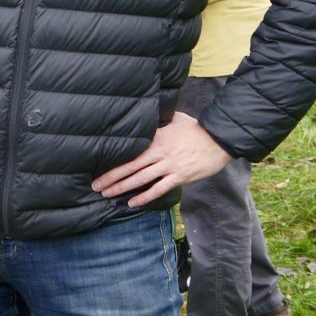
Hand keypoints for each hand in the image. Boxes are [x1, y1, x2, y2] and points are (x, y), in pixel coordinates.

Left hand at [91, 112, 232, 207]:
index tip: (100, 166)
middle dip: (112, 177)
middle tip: (96, 185)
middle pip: (131, 167)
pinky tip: (133, 203)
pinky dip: (145, 197)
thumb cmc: (197, 129)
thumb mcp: (176, 118)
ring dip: (122, 187)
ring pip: (141, 179)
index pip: (131, 151)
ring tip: (107, 194)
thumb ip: (161, 119)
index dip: (115, 160)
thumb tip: (149, 112)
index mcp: (157, 138)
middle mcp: (160, 153)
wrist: (219, 140)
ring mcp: (169, 166)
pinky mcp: (180, 177)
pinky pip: (159, 189)